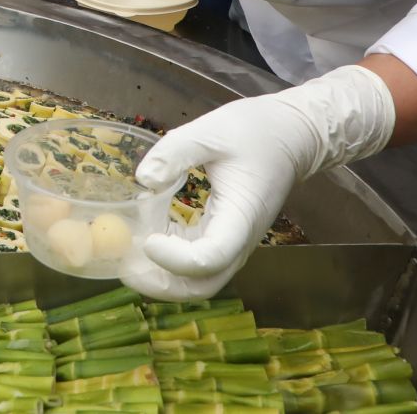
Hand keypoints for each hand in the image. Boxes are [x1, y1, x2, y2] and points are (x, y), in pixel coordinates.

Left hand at [128, 65, 394, 299]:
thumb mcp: (211, 131)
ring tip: (129, 253)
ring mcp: (234, 243)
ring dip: (163, 276)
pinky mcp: (226, 237)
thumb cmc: (254, 131)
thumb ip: (175, 152)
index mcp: (241, 217)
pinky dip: (170, 258)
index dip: (174, 258)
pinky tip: (149, 233)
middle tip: (125, 265)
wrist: (291, 135)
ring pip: (200, 280)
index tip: (146, 239)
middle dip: (162, 284)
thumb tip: (143, 179)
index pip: (210, 258)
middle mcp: (240, 240)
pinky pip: (198, 262)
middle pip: (203, 284)